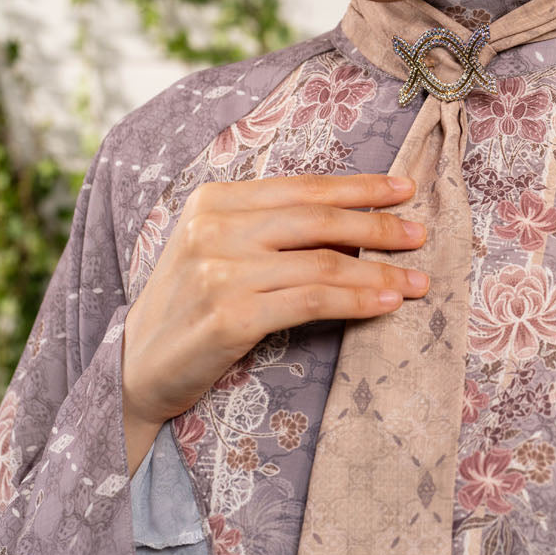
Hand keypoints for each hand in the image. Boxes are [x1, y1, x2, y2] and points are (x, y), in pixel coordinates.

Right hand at [121, 172, 427, 473]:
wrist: (135, 367)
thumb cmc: (189, 305)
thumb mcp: (218, 248)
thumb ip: (269, 228)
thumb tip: (352, 218)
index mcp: (214, 200)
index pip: (302, 187)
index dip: (358, 187)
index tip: (404, 189)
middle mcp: (214, 227)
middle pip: (318, 219)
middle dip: (378, 227)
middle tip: (420, 235)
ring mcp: (220, 271)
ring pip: (322, 263)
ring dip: (378, 272)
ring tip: (416, 281)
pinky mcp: (229, 316)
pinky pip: (311, 301)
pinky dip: (356, 300)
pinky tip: (385, 304)